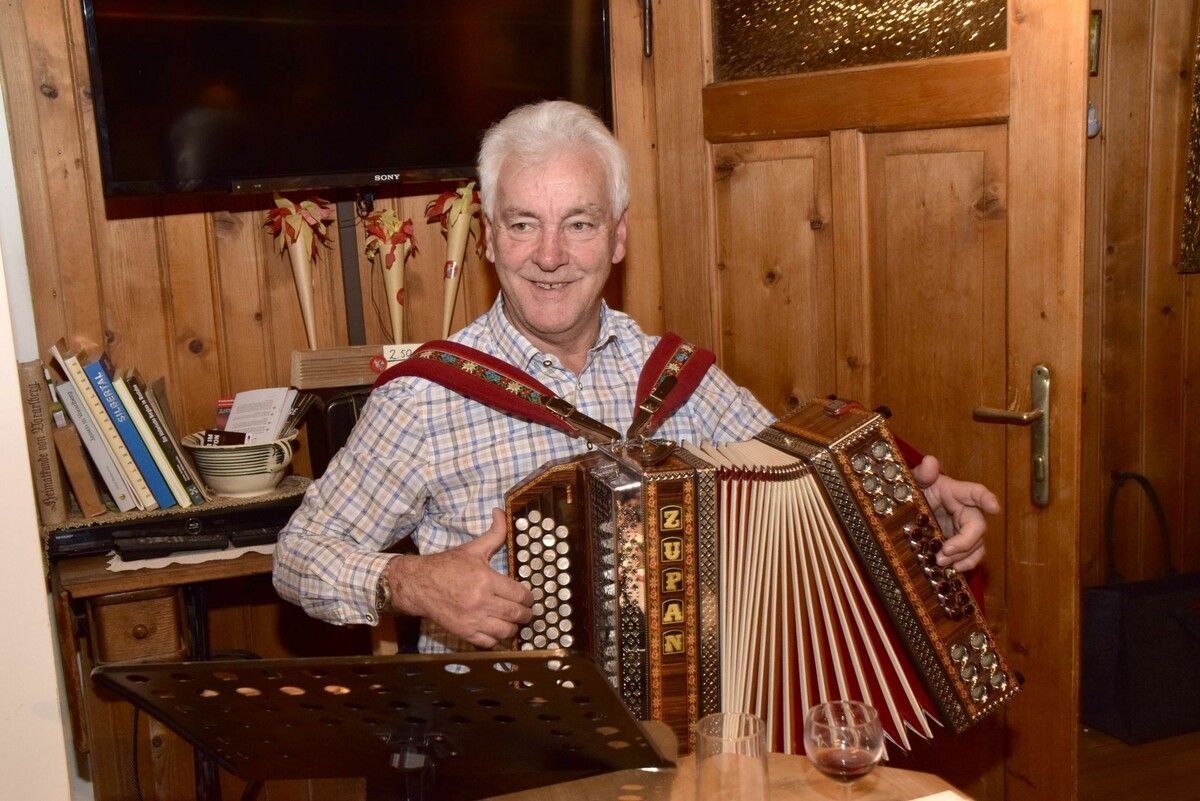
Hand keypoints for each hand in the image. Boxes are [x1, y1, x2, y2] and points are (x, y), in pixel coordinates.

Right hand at [388, 508, 532, 647]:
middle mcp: (481, 602)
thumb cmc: (447, 566)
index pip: (519, 594)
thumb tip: (501, 513)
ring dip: (513, 627)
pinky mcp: (464, 632)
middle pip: (516, 615)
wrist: (419, 584)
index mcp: (486, 580)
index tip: (528, 598)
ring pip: (505, 631)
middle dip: (526, 615)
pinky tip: (495, 629)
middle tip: (526, 612)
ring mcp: (472, 620)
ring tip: (513, 621)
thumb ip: (494, 534)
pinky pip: (489, 642)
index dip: (528, 598)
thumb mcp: (472, 548)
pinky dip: (496, 638)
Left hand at [911, 456, 999, 571]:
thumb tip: (930, 462)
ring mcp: (962, 529)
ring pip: (977, 544)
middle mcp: (964, 511)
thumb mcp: (912, 482)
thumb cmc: (912, 493)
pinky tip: (952, 570)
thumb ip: (921, 474)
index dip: (986, 499)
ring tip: (942, 563)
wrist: (903, 513)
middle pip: (977, 526)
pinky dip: (965, 564)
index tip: (994, 508)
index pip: (975, 492)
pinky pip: (971, 556)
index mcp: (954, 493)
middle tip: (945, 551)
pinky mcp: (958, 545)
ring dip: (964, 556)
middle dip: (965, 541)